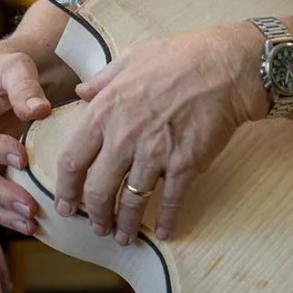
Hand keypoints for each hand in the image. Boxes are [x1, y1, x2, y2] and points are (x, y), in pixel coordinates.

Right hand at [0, 45, 50, 232]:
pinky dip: (8, 216)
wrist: (6, 82)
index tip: (23, 159)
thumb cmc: (9, 71)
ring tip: (33, 222)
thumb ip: (24, 86)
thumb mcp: (16, 67)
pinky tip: (33, 225)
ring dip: (3, 213)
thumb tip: (38, 111)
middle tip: (31, 205)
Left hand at [54, 22, 267, 243]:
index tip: (64, 204)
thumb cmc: (180, 56)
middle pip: (98, 190)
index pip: (72, 160)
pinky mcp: (186, 164)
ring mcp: (156, 153)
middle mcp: (125, 136)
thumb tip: (82, 92)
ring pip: (131, 201)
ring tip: (123, 236)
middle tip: (96, 226)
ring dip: (125, 224)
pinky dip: (167, 221)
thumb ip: (102, 79)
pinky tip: (164, 232)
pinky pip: (172, 201)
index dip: (65, 188)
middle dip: (95, 215)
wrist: (227, 65)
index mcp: (106, 110)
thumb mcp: (131, 57)